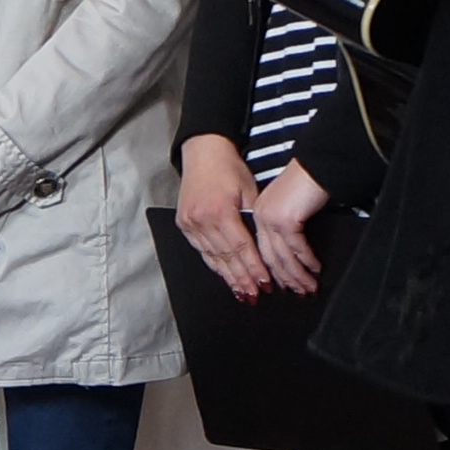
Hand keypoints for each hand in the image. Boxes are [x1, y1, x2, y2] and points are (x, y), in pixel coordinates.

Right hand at [177, 132, 267, 300]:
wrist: (203, 153)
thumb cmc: (229, 168)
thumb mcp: (249, 191)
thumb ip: (254, 219)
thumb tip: (263, 247)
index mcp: (221, 210)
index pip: (241, 247)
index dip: (254, 268)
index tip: (265, 283)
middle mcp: (202, 219)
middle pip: (226, 257)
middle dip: (243, 279)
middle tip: (255, 296)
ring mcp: (190, 223)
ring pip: (213, 257)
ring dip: (229, 277)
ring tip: (242, 293)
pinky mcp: (184, 224)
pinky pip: (201, 251)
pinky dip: (214, 265)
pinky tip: (224, 276)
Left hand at [254, 160, 334, 297]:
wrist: (317, 164)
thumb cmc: (306, 184)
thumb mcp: (289, 207)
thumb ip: (286, 227)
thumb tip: (292, 252)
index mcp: (258, 213)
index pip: (262, 249)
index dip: (272, 270)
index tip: (282, 286)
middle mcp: (261, 216)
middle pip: (271, 257)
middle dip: (286, 278)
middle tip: (299, 293)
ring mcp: (271, 218)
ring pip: (283, 256)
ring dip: (298, 275)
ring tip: (310, 287)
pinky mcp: (287, 219)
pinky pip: (297, 248)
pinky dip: (307, 261)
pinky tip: (316, 269)